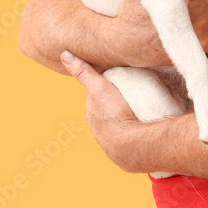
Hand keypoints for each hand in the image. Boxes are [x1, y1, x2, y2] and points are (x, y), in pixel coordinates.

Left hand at [60, 50, 143, 172]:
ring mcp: (112, 143)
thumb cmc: (115, 115)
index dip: (105, 89)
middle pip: (107, 113)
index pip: (96, 98)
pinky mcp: (125, 153)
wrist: (132, 147)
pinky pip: (130, 139)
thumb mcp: (99, 88)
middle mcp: (98, 131)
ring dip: (126, 120)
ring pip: (118, 127)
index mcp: (92, 115)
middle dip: (115, 105)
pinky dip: (134, 133)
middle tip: (131, 96)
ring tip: (140, 113)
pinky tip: (143, 129)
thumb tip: (64, 54)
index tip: (117, 82)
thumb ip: (84, 72)